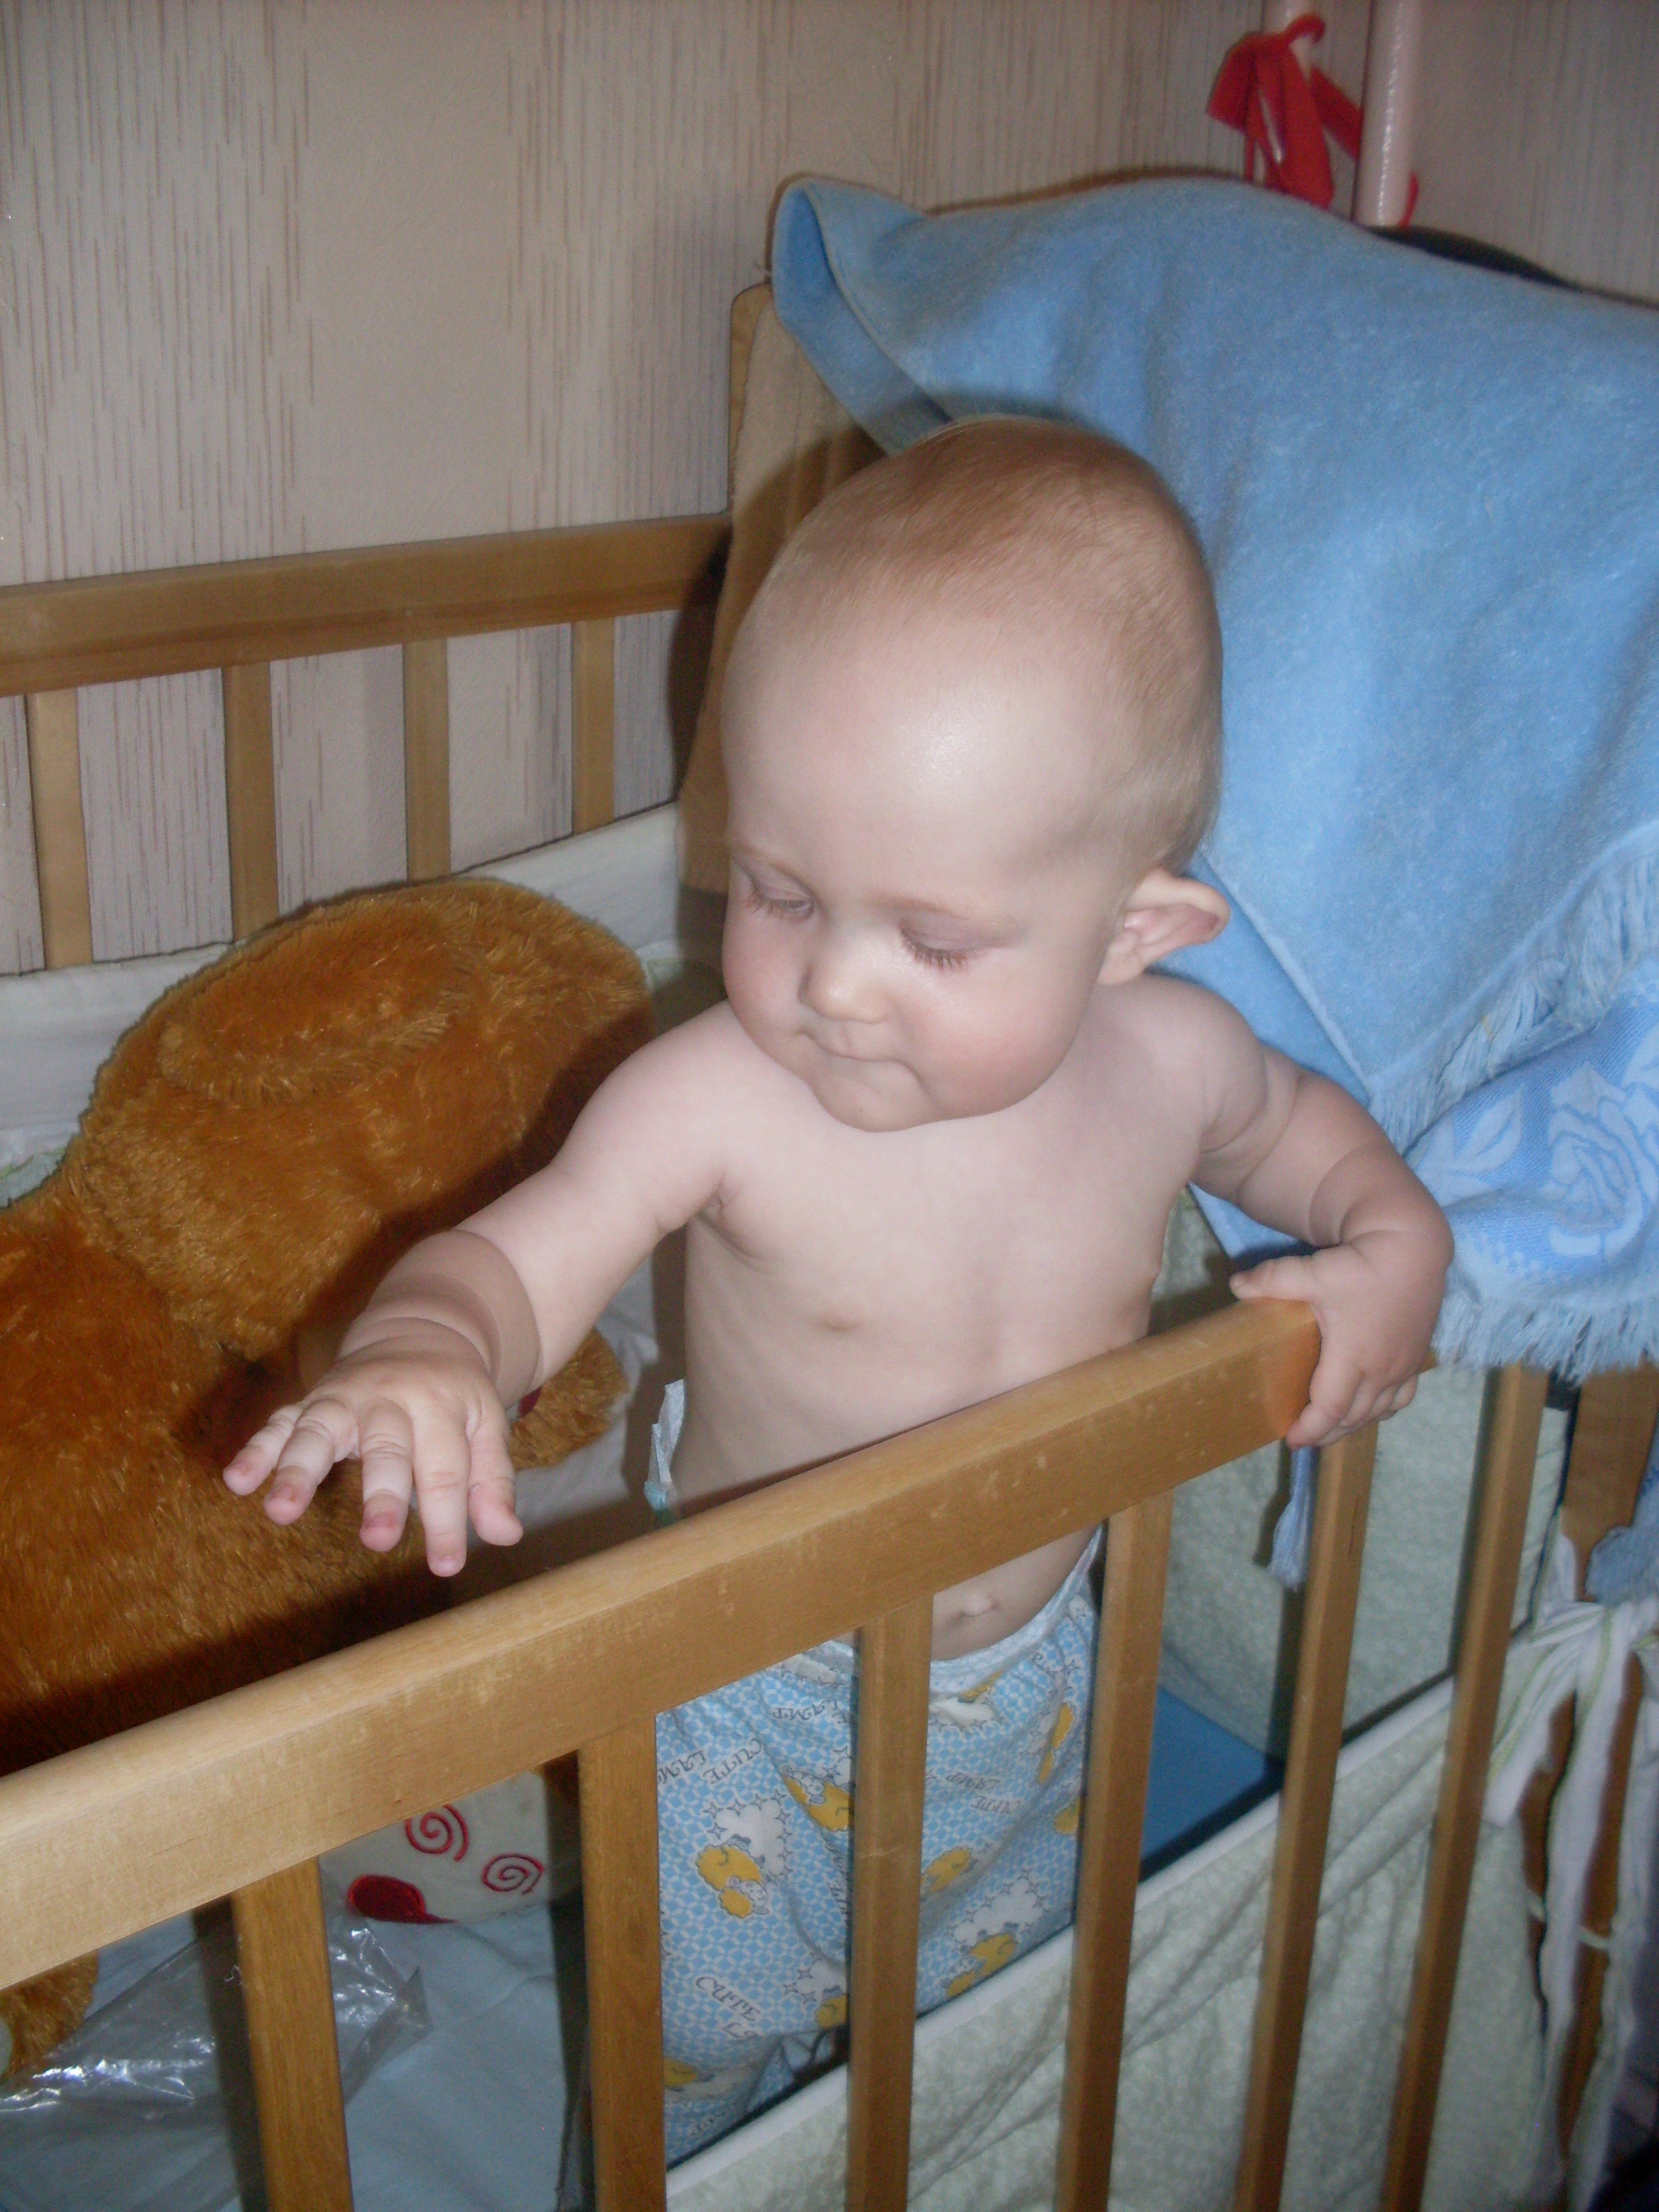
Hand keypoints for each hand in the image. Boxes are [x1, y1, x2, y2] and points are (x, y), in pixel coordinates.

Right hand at [223, 1323, 522, 1575]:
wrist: (419, 1333)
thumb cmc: (454, 1397)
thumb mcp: (485, 1427)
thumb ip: (492, 1481)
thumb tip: (506, 1536)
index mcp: (441, 1407)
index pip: (446, 1470)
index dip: (447, 1519)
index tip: (448, 1564)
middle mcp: (391, 1400)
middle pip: (387, 1448)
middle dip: (383, 1495)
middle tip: (380, 1541)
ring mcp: (345, 1397)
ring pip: (320, 1430)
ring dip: (298, 1470)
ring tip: (280, 1511)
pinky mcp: (311, 1400)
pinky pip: (280, 1421)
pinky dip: (257, 1448)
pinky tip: (237, 1480)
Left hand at [1229, 1226, 1444, 1447]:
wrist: (1415, 1248)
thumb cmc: (1363, 1264)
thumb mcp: (1313, 1271)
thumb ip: (1272, 1279)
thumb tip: (1235, 1285)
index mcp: (1352, 1358)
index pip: (1330, 1410)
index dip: (1311, 1430)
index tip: (1291, 1440)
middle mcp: (1381, 1369)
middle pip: (1353, 1418)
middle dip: (1328, 1432)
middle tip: (1304, 1436)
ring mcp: (1403, 1366)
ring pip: (1379, 1411)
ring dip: (1354, 1424)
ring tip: (1331, 1427)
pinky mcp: (1417, 1357)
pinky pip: (1402, 1397)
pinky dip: (1383, 1410)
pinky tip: (1370, 1408)